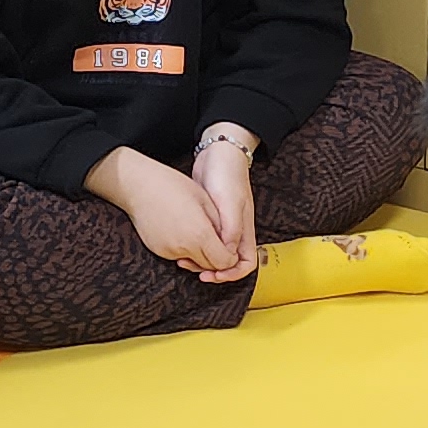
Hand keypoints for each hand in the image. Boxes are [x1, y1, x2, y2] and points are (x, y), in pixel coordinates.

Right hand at [91, 147, 234, 273]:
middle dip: (216, 257)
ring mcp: (168, 251)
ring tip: (197, 230)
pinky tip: (181, 230)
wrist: (137, 186)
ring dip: (200, 253)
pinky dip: (185, 249)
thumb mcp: (205, 201)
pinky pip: (178, 256)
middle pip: (209, 266)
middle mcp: (183, 247)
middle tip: (216, 240)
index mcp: (199, 234)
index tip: (230, 248)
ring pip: (194, 262)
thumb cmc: (170, 186)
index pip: (224, 261)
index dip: (230, 257)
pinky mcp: (158, 251)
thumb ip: (220, 225)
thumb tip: (229, 241)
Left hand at [189, 128, 260, 283]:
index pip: (246, 263)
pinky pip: (204, 241)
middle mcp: (235, 232)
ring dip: (201, 260)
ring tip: (183, 259)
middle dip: (212, 270)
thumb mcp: (230, 203)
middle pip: (228, 262)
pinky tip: (181, 244)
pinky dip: (194, 247)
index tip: (212, 274)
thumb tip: (227, 254)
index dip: (231, 274)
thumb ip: (231, 229)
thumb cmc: (227, 175)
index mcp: (245, 231)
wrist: (217, 153)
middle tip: (191, 267)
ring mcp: (221, 226)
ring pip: (214, 253)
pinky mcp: (208, 219)